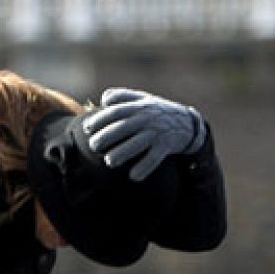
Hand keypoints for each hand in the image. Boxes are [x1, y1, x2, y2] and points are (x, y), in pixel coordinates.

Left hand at [84, 88, 205, 181]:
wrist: (188, 123)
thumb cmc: (158, 112)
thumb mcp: (143, 99)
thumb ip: (123, 97)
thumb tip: (104, 99)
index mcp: (138, 106)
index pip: (115, 111)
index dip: (99, 119)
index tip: (86, 128)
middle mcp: (147, 118)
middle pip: (123, 127)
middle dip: (106, 137)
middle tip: (94, 147)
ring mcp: (157, 132)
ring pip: (137, 143)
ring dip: (123, 153)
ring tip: (110, 162)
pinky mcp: (166, 145)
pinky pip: (154, 158)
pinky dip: (144, 167)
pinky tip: (133, 176)